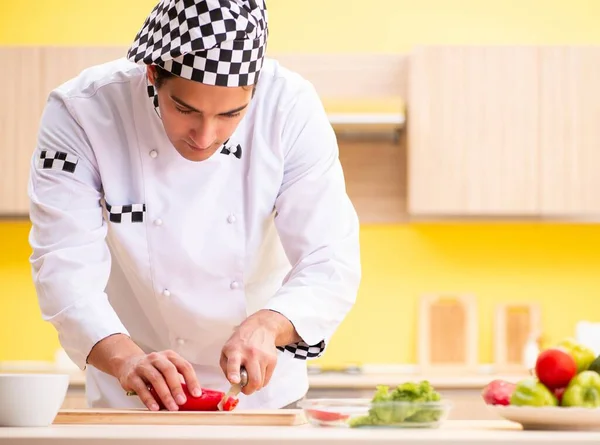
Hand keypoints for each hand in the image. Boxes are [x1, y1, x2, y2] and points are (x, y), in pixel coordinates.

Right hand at [86, 334, 201, 411]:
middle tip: (182, 401)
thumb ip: (177, 380)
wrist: (127, 363)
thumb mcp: (166, 369)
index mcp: (169, 356)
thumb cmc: (152, 369)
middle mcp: (157, 358)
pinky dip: (149, 399)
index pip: (184, 366)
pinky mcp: (132, 376)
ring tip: (172, 407)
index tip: (196, 393)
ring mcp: (143, 366)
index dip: (192, 380)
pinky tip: (155, 407)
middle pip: (169, 370)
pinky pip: (141, 388)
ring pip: (156, 379)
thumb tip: (192, 396)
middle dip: (177, 387)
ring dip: (165, 395)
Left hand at [220, 311, 283, 394]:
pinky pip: (267, 379)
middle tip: (245, 388)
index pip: (234, 363)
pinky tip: (258, 370)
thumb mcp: (226, 351)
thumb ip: (226, 368)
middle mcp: (250, 354)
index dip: (234, 373)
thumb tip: (234, 384)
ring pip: (261, 382)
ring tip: (251, 375)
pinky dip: (262, 380)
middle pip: (254, 380)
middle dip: (248, 390)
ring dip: (255, 384)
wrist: (260, 328)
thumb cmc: (240, 342)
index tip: (235, 380)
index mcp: (235, 351)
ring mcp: (263, 357)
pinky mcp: (273, 359)